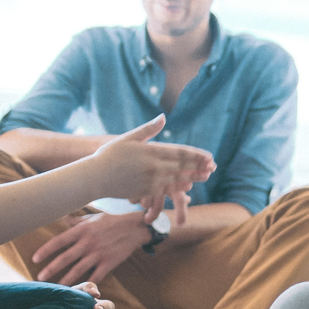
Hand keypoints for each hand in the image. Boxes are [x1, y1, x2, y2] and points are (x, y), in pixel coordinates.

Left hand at [32, 212, 150, 285]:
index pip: (59, 241)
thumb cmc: (113, 221)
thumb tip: (62, 220)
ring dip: (65, 280)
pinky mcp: (109, 263)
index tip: (35, 259)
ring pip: (78, 270)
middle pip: (65, 258)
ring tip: (55, 288)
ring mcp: (99, 254)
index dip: (45, 250)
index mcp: (82, 231)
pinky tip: (80, 291)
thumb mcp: (94, 217)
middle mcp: (88, 243)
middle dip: (50, 269)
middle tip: (39, 277)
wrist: (136, 228)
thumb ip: (77, 222)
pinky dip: (88, 284)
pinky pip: (96, 276)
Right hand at [89, 117, 214, 227]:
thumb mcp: (129, 138)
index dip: (197, 155)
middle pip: (183, 166)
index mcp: (151, 151)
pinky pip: (167, 190)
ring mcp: (151, 180)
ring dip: (194, 177)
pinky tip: (188, 186)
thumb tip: (163, 117)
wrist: (94, 177)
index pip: (180, 153)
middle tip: (213, 167)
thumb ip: (149, 129)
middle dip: (199, 166)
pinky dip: (179, 187)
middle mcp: (154, 167)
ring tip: (206, 176)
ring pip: (178, 179)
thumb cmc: (109, 155)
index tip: (209, 156)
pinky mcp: (146, 191)